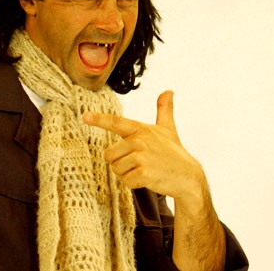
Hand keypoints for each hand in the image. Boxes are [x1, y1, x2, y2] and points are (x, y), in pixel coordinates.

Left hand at [83, 91, 203, 200]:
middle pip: (109, 155)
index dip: (99, 119)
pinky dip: (133, 184)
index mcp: (141, 129)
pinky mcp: (144, 173)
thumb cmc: (174, 152)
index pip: (116, 122)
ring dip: (127, 174)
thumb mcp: (168, 128)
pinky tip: (146, 179)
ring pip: (116, 169)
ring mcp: (142, 157)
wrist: (188, 177)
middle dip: (119, 162)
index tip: (85, 117)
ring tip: (143, 170)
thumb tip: (168, 91)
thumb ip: (164, 109)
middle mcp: (140, 141)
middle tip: (137, 163)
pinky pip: (125, 181)